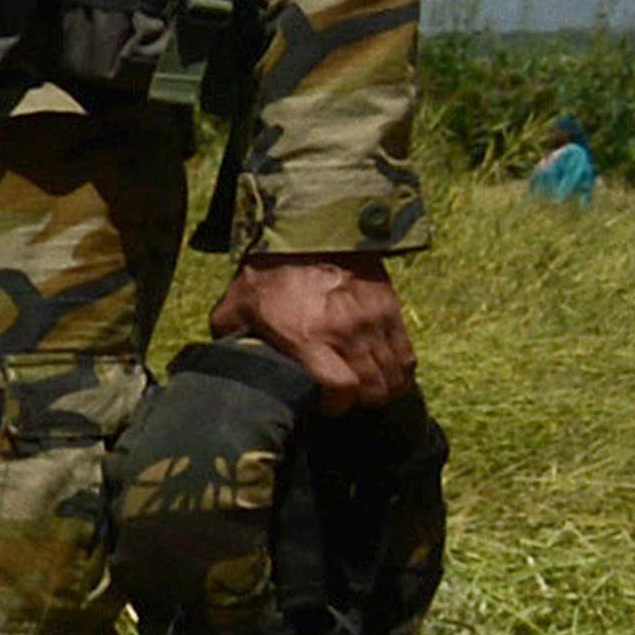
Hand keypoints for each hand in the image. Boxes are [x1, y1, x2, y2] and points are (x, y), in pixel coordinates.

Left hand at [223, 252, 413, 404]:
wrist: (307, 229)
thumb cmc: (265, 273)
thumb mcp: (234, 308)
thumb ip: (231, 341)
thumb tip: (227, 367)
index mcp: (306, 336)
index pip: (340, 388)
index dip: (335, 405)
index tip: (324, 404)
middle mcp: (346, 331)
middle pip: (373, 387)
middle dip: (361, 401)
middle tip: (347, 399)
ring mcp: (373, 320)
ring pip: (395, 375)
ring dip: (383, 389)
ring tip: (367, 391)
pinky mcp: (390, 308)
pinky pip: (408, 355)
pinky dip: (401, 371)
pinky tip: (385, 375)